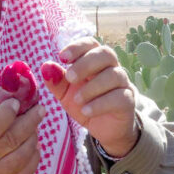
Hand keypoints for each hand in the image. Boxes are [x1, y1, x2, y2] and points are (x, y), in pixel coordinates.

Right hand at [0, 85, 45, 173]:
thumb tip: (0, 88)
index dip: (7, 112)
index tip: (15, 102)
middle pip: (10, 140)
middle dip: (30, 121)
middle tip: (39, 109)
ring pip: (21, 157)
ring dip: (33, 138)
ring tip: (34, 126)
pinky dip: (33, 158)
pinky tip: (33, 146)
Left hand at [41, 37, 138, 157]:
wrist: (104, 129)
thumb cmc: (85, 104)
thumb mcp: (65, 94)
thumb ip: (56, 81)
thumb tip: (46, 66)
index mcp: (96, 61)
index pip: (91, 44)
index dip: (78, 47)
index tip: (62, 57)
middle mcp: (112, 68)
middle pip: (105, 53)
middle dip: (86, 63)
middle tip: (70, 78)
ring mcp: (122, 84)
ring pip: (113, 75)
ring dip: (92, 87)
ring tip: (77, 100)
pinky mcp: (128, 101)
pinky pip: (119, 97)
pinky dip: (100, 104)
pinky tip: (86, 111)